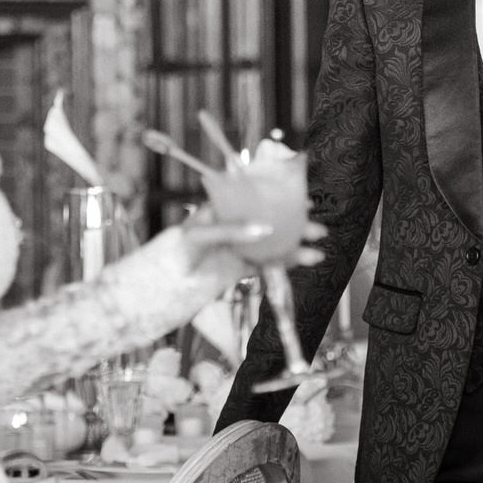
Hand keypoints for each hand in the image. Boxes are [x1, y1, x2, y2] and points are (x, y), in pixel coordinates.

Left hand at [183, 210, 326, 270]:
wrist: (164, 286)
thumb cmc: (177, 250)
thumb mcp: (201, 234)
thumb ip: (232, 231)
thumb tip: (265, 230)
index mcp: (224, 209)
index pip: (256, 198)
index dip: (280, 197)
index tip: (303, 199)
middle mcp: (235, 226)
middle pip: (270, 221)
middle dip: (295, 224)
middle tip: (318, 228)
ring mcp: (239, 247)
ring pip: (272, 244)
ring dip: (294, 246)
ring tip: (316, 251)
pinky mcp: (239, 268)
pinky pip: (266, 263)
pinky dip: (284, 263)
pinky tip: (301, 262)